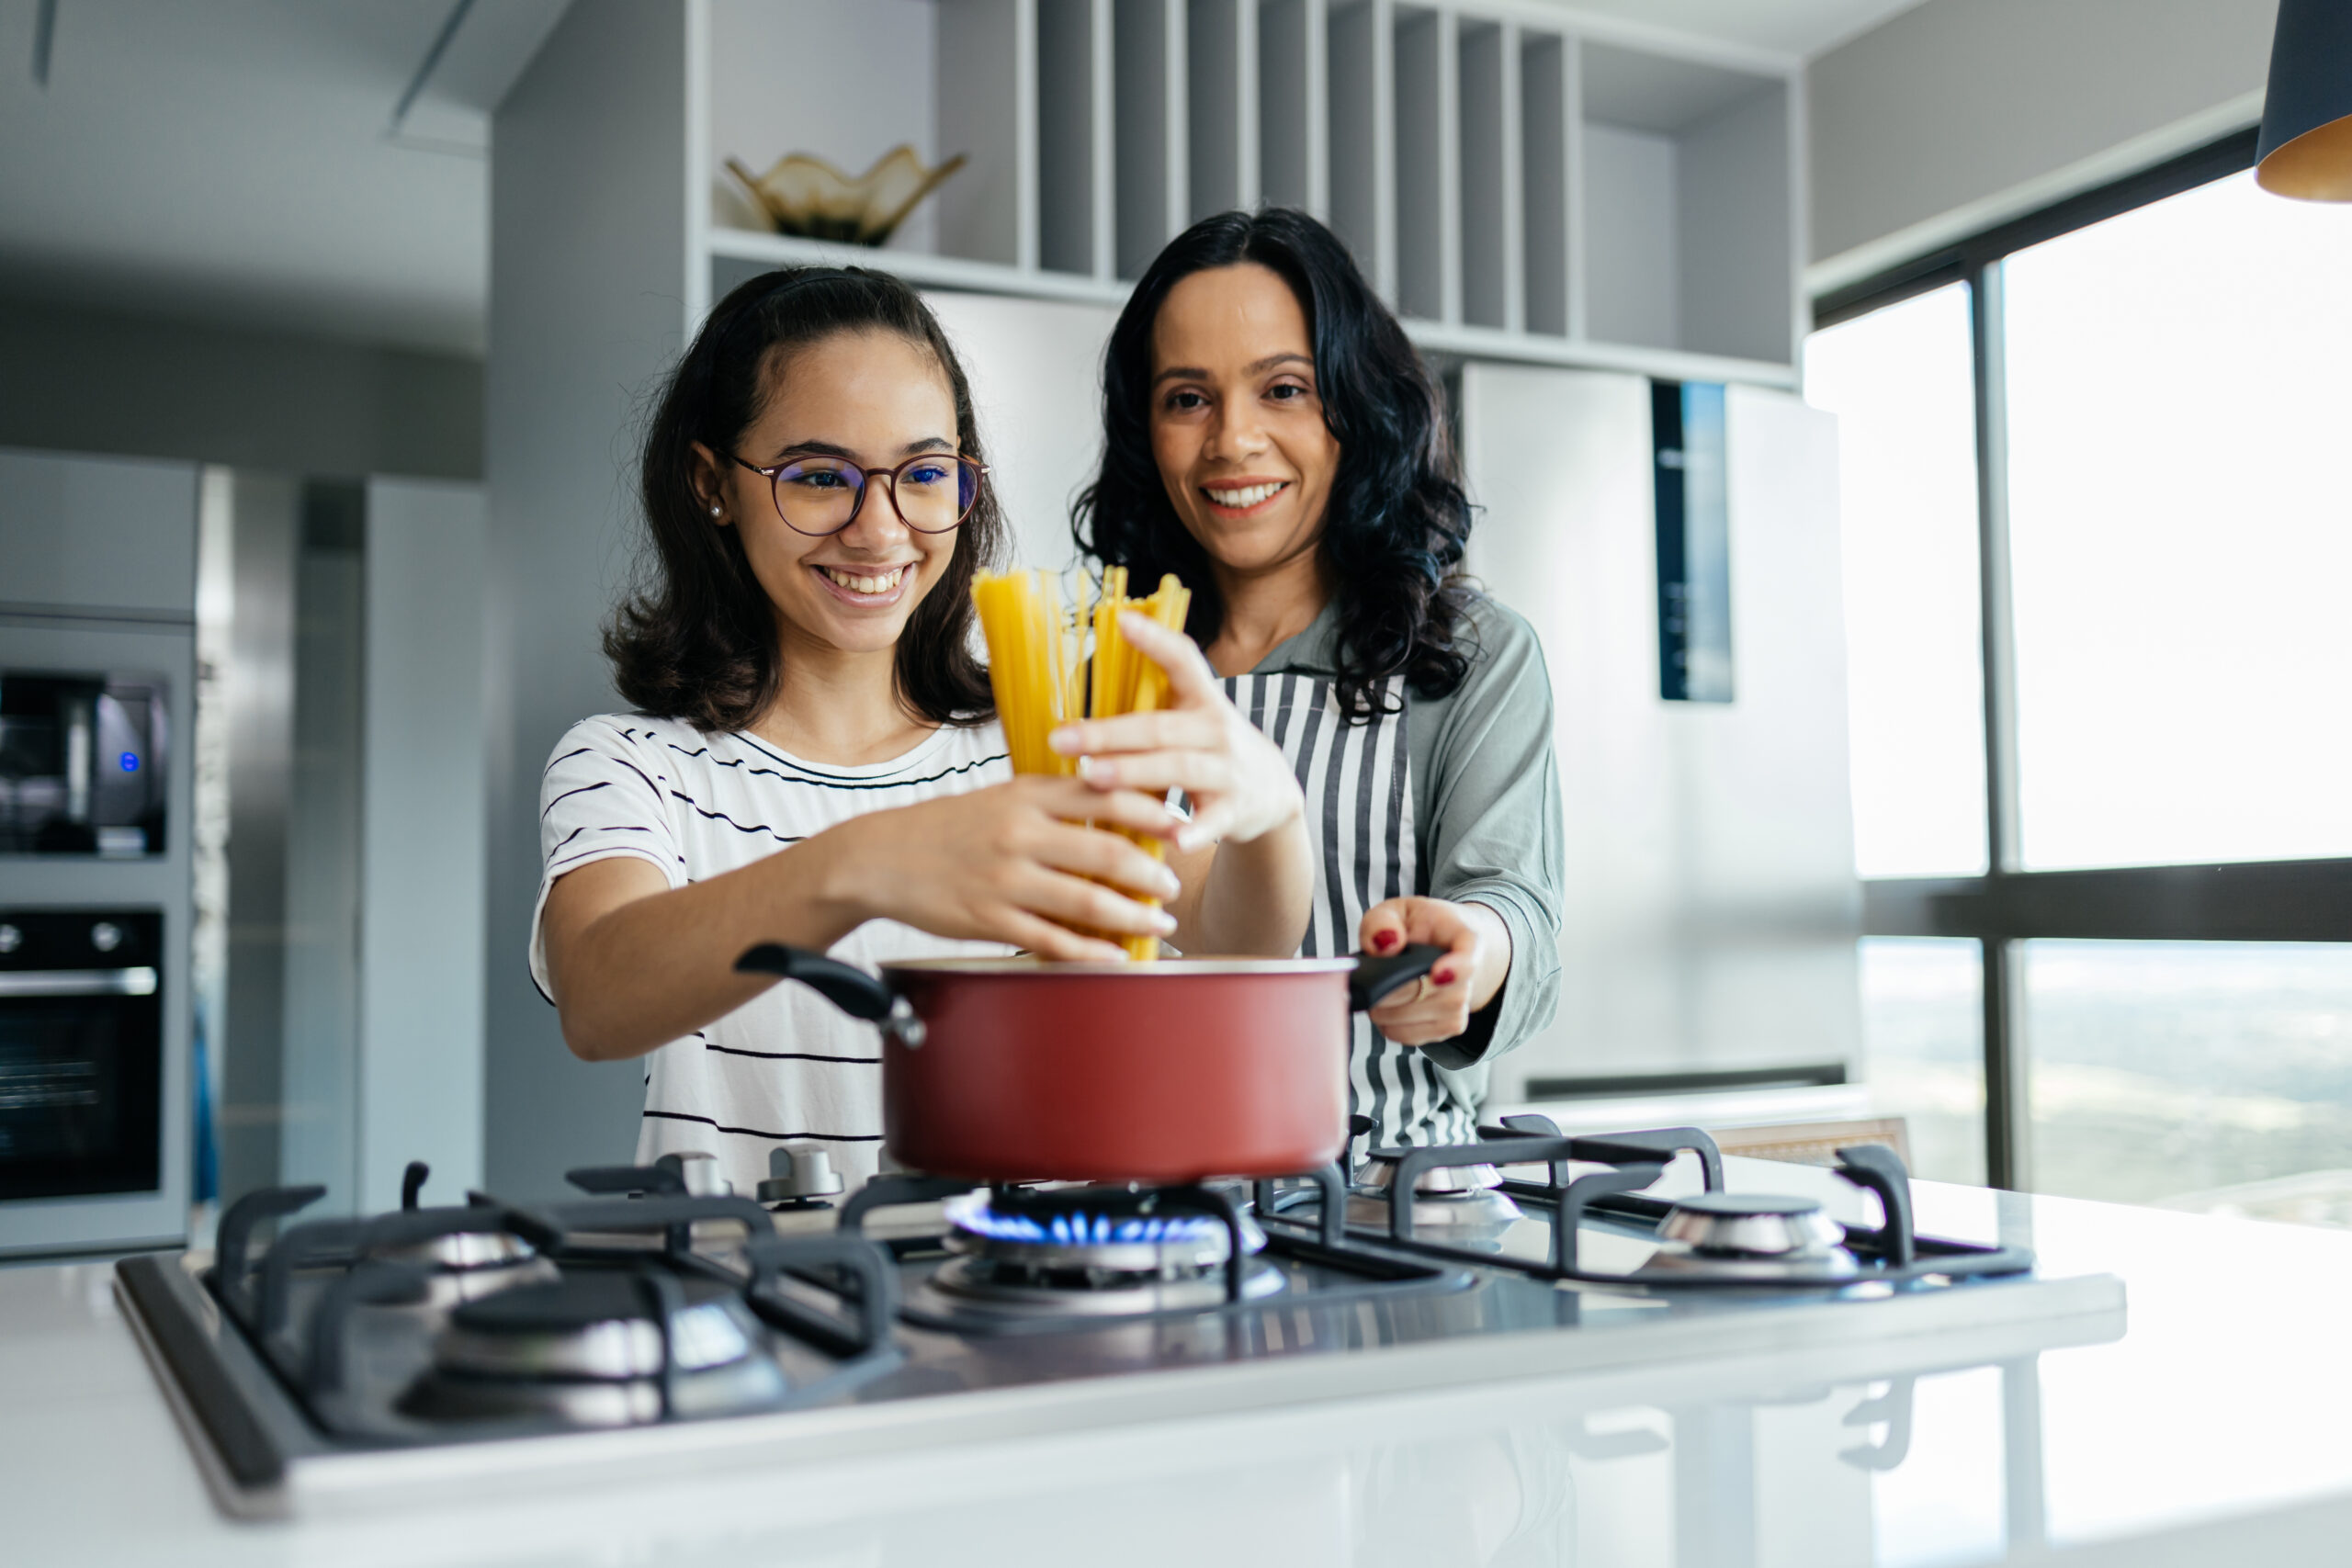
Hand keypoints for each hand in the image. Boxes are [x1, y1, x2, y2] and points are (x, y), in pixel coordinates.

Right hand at [814, 775, 1182, 961]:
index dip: (1153, 813)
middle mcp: (1019, 834)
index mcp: (1027, 794)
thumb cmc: (949, 827)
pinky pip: (1053, 940)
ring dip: (1133, 916)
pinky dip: (1092, 952)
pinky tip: (1116, 954)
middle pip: (1107, 853)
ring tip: (1159, 922)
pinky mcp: (989, 920)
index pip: (1106, 797)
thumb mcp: (1002, 796)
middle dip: (1152, 873)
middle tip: (1174, 885)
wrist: (881, 857)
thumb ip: (1056, 800)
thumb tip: (1118, 807)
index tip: (1181, 825)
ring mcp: (1005, 879)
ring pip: (1086, 902)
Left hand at [1047, 611, 1304, 849]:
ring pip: (1178, 767)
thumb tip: (1087, 678)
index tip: (1121, 620)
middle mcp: (1218, 729)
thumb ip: (1153, 701)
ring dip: (1134, 772)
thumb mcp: (1194, 715)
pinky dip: (1194, 831)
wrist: (1274, 792)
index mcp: (1203, 699)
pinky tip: (1173, 840)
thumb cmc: (1212, 749)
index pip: (1183, 660)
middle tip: (1062, 738)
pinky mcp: (1236, 809)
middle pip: (1160, 727)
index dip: (1155, 639)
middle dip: (1109, 733)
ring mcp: (1229, 769)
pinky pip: (1212, 820)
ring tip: (1093, 776)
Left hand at [1358, 898, 1511, 1045]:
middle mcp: (1470, 978)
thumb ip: (1382, 921)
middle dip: (1388, 989)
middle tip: (1371, 978)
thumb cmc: (1422, 927)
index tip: (1438, 974)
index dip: (1455, 969)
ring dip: (1383, 1008)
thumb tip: (1384, 945)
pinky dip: (1388, 1023)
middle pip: (1427, 995)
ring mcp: (1461, 1007)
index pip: (1469, 959)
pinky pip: (1406, 1035)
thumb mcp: (1398, 911)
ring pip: (1410, 1018)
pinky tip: (1389, 1005)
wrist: (1451, 946)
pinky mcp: (1448, 1029)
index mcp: (1466, 939)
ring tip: (1381, 987)